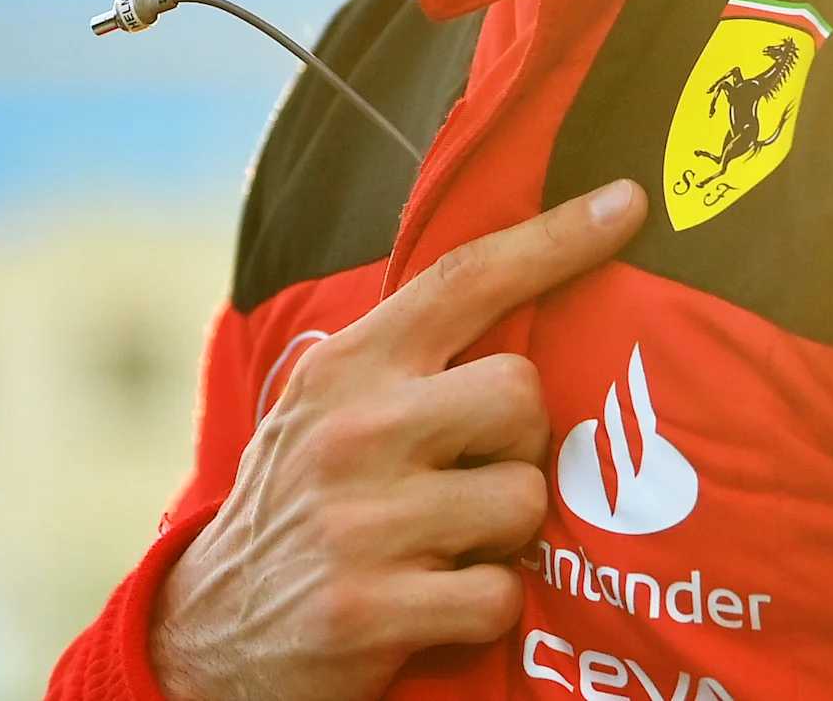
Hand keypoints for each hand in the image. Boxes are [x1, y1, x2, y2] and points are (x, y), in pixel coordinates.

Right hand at [149, 180, 647, 700]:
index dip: (553, 239)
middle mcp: (351, 429)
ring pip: (522, 500)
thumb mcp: (330, 406)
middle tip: (481, 470)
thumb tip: (535, 302)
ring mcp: (358, 520)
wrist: (207, 631)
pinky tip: (436, 600)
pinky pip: (497, 595)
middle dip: (524, 441)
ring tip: (450, 541)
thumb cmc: (301, 503)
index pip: (463, 280)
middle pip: (520, 393)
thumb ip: (410, 360)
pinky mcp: (365, 609)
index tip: (625, 202)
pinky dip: (484, 605)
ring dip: (504, 534)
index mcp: (348, 366)